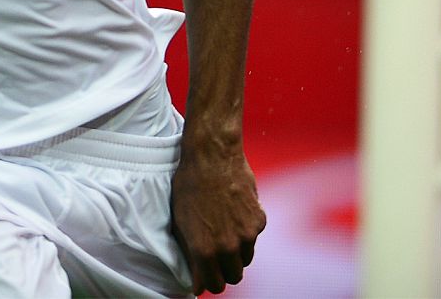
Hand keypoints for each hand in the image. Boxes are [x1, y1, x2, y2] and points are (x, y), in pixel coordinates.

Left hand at [170, 138, 265, 293]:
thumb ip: (190, 254)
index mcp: (204, 251)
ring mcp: (246, 235)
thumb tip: (197, 280)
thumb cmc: (190, 186)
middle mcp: (228, 247)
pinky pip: (254, 237)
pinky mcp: (259, 220)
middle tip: (216, 257)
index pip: (214, 285)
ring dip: (237, 253)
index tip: (206, 276)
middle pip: (234, 276)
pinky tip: (234, 214)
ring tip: (224, 231)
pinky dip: (246, 232)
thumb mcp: (181, 223)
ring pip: (245, 259)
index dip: (209, 282)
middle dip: (224, 270)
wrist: (212, 156)